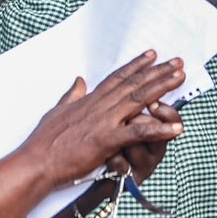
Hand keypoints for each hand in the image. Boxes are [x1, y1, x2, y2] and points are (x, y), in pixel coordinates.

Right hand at [14, 51, 186, 187]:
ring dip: (162, 88)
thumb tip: (79, 81)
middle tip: (177, 62)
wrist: (36, 162)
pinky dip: (159, 129)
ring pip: (139, 99)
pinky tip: (175, 128)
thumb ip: (72, 95)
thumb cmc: (44, 141)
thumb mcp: (57, 111)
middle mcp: (100, 105)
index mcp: (90, 99)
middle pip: (134, 83)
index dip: (137, 65)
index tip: (152, 55)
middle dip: (157, 72)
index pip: (118, 77)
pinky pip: (138, 132)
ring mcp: (104, 121)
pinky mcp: (107, 140)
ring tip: (180, 78)